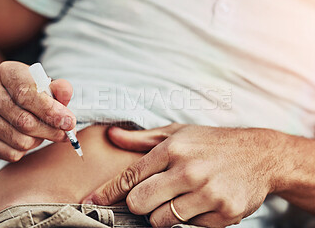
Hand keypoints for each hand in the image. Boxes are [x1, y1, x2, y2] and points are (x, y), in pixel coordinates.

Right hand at [0, 61, 75, 161]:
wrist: (12, 102)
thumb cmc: (35, 94)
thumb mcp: (49, 87)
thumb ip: (60, 89)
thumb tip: (65, 91)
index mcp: (6, 72)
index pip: (26, 93)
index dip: (50, 110)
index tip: (69, 122)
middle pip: (23, 121)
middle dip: (50, 131)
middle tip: (64, 134)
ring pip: (18, 140)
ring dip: (38, 141)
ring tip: (42, 132)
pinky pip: (10, 153)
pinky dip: (25, 151)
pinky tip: (28, 139)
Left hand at [83, 124, 282, 226]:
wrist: (259, 154)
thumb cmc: (211, 142)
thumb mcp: (177, 133)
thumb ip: (142, 138)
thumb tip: (111, 135)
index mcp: (172, 149)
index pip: (130, 176)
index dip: (107, 193)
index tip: (91, 203)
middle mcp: (188, 171)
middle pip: (139, 203)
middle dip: (139, 204)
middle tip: (151, 196)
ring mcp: (207, 194)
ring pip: (162, 220)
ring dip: (164, 213)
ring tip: (179, 197)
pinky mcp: (224, 213)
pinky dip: (191, 219)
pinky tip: (201, 202)